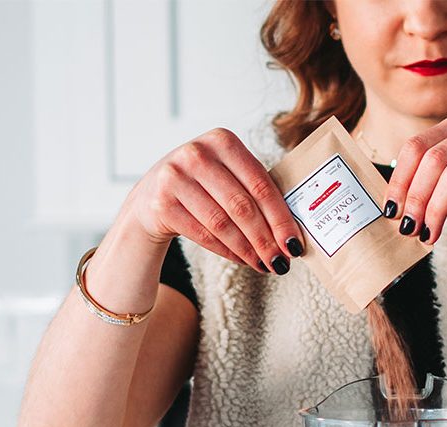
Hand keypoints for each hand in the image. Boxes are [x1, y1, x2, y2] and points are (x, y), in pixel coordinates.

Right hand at [123, 127, 303, 274]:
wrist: (151, 196)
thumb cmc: (203, 186)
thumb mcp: (226, 174)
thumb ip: (255, 190)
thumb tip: (291, 232)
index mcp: (222, 141)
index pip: (260, 185)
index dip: (280, 219)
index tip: (295, 244)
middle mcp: (196, 154)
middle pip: (242, 206)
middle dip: (266, 240)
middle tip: (282, 263)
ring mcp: (175, 177)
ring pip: (223, 224)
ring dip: (249, 250)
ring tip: (265, 265)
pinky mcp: (161, 203)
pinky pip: (204, 235)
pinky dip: (228, 252)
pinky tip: (244, 260)